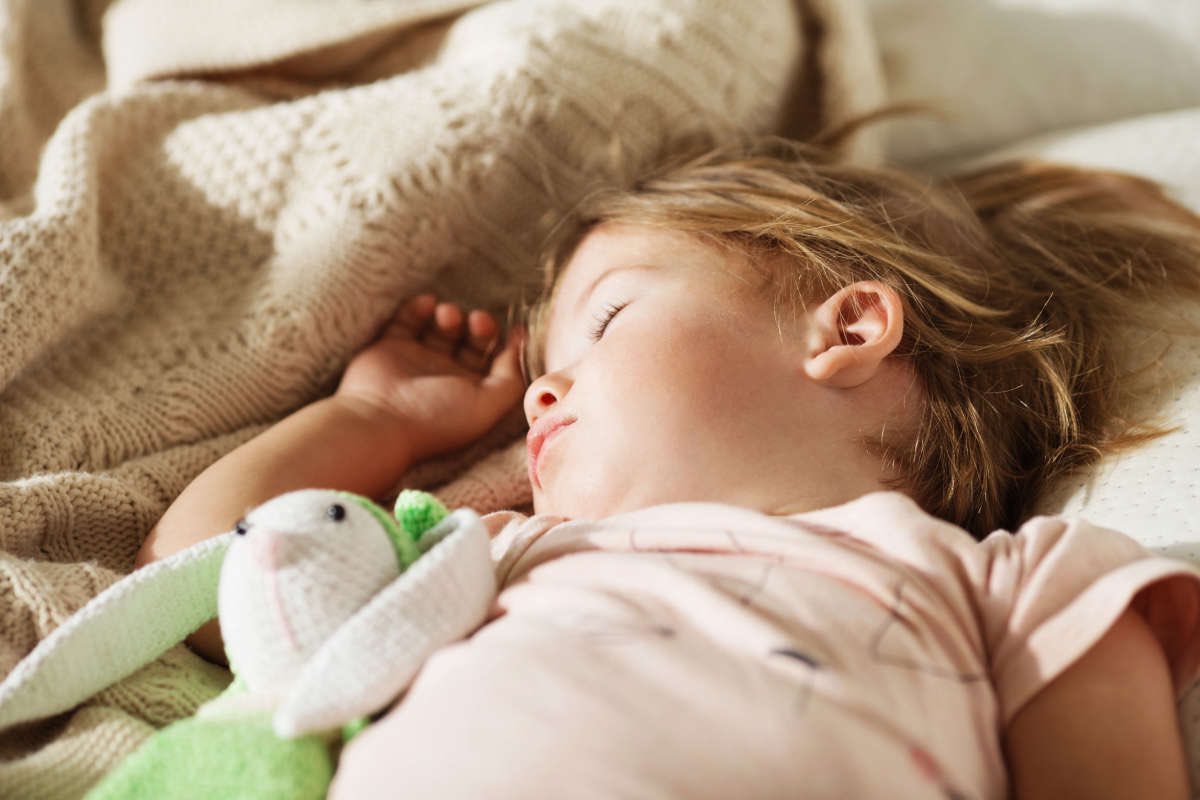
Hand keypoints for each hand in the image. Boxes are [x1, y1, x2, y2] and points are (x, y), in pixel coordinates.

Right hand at [337, 294, 525, 461]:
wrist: (379, 421)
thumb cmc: (437, 417)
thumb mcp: (488, 405)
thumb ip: (510, 378)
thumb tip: (519, 347)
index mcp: (471, 392)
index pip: (496, 361)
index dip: (509, 344)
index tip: (516, 328)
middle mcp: (446, 376)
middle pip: (472, 340)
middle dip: (481, 326)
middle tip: (477, 321)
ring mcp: (417, 360)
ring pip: (442, 327)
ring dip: (451, 315)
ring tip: (448, 316)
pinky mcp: (389, 346)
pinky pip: (407, 319)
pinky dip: (418, 307)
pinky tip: (426, 305)